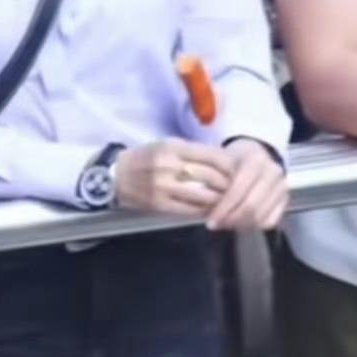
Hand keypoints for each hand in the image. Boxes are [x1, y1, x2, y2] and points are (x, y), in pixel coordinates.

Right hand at [114, 139, 231, 216]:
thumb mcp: (168, 145)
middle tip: (240, 189)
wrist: (116, 175)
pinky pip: (188, 210)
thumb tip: (224, 161)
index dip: (230, 165)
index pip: (212, 156)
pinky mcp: (158, 204)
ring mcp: (163, 186)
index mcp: (174, 147)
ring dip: (219, 200)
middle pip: (210, 176)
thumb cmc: (147, 158)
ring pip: (202, 195)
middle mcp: (169, 165)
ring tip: (229, 201)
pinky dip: (203, 211)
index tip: (241, 171)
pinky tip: (211, 211)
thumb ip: (194, 152)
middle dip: (229, 184)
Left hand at [204, 138, 288, 232]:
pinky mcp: (285, 200)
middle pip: (252, 207)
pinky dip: (254, 226)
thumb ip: (212, 178)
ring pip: (261, 216)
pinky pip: (270, 221)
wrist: (258, 154)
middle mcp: (273, 173)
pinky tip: (240, 224)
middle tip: (217, 225)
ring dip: (241, 225)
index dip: (223, 208)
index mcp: (256, 161)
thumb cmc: (235, 159)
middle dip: (231, 220)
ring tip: (226, 225)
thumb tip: (202, 202)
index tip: (210, 221)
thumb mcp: (221, 160)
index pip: (238, 190)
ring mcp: (282, 187)